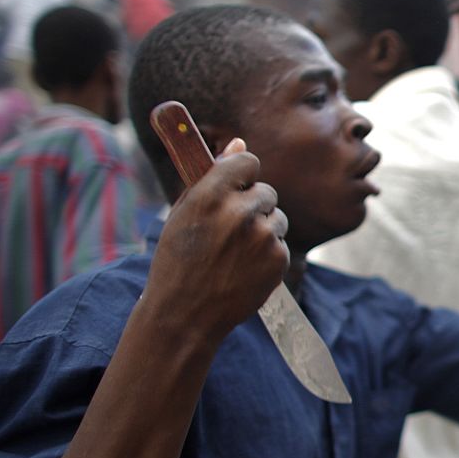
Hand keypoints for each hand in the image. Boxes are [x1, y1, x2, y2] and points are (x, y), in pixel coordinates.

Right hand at [142, 140, 289, 342]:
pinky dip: (268, 254)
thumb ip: (212, 177)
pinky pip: (281, 243)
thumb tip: (239, 142)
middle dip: (253, 205)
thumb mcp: (182, 214)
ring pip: (278, 217)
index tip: (237, 185)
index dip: (242, 174)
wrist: (184, 315)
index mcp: (210, 195)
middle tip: (231, 229)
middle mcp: (239, 212)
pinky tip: (244, 269)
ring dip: (263, 229)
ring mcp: (263, 237)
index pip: (246, 161)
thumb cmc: (177, 262)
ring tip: (236, 252)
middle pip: (266, 190)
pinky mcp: (278, 259)